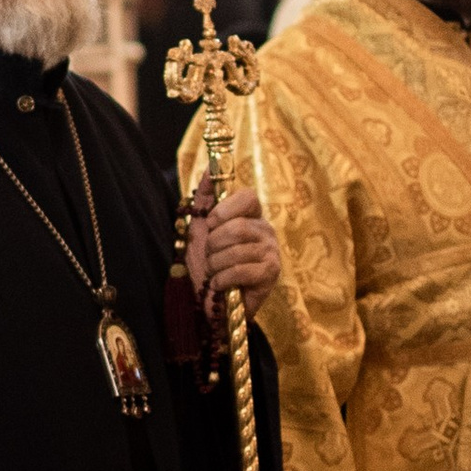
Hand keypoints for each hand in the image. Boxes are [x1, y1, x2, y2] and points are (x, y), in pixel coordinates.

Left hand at [185, 179, 278, 322]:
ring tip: (214, 272)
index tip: (210, 223)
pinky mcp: (271, 274)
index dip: (225, 209)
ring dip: (215, 264)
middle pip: (238, 227)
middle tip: (210, 256)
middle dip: (214, 245)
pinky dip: (222, 279)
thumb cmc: (206, 264)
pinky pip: (241, 270)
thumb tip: (208, 169)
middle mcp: (265, 231)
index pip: (248, 197)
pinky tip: (219, 284)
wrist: (209, 301)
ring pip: (237, 250)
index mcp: (251, 216)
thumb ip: (204, 198)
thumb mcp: (199, 229)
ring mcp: (271, 252)